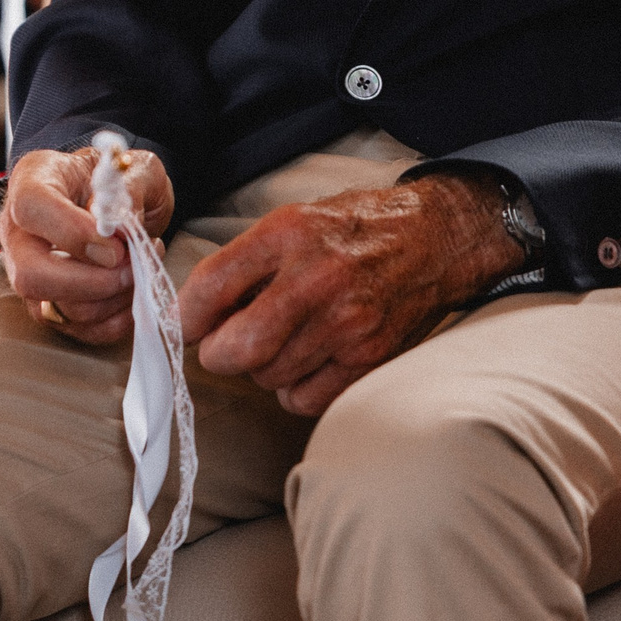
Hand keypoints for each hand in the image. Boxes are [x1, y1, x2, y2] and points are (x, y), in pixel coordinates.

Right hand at [0, 143, 174, 346]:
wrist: (114, 200)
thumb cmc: (120, 179)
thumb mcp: (135, 168)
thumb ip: (129, 191)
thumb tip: (118, 233)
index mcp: (33, 181)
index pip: (31, 208)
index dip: (75, 233)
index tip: (119, 245)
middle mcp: (18, 231)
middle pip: (30, 275)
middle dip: (93, 282)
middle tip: (133, 268)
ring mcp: (27, 272)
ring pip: (56, 308)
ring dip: (111, 299)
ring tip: (141, 270)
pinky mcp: (48, 303)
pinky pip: (77, 329)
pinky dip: (114, 321)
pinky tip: (133, 292)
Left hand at [179, 177, 526, 416]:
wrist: (435, 237)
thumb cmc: (352, 230)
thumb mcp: (289, 222)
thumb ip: (239, 264)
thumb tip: (188, 316)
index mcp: (287, 235)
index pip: (210, 286)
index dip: (186, 316)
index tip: (185, 325)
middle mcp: (317, 279)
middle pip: (236, 349)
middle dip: (218, 354)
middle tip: (224, 344)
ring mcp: (347, 323)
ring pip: (267, 377)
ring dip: (261, 369)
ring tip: (281, 340)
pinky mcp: (370, 356)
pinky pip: (305, 398)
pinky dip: (294, 389)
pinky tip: (305, 361)